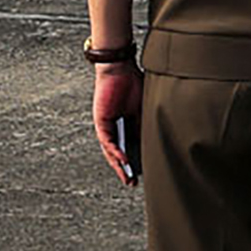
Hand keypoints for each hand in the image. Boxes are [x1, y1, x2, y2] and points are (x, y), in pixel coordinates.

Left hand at [92, 63, 142, 185]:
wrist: (120, 68)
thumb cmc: (132, 84)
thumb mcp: (142, 110)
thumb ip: (143, 127)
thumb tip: (149, 146)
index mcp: (124, 124)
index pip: (127, 147)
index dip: (133, 161)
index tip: (141, 174)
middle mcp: (113, 127)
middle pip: (116, 152)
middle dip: (124, 169)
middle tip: (132, 183)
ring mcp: (106, 124)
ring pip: (110, 150)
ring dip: (118, 165)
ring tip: (127, 177)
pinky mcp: (100, 121)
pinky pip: (106, 140)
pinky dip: (115, 151)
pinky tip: (122, 160)